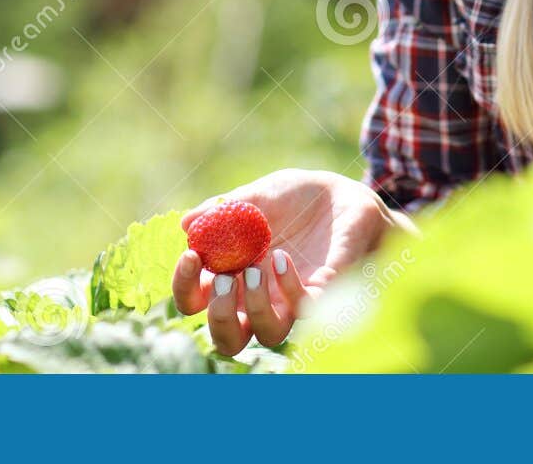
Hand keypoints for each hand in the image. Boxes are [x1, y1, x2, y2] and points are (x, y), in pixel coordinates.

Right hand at [172, 168, 418, 353]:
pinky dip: (287, 288)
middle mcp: (260, 297)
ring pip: (266, 334)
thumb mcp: (260, 194)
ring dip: (252, 307)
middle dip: (217, 316)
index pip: (196, 300)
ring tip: (253, 268)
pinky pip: (303, 310)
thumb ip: (225, 209)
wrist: (347, 195)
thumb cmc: (299, 198)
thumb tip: (186, 224)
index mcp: (234, 274)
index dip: (184, 287)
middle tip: (220, 279)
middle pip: (227, 337)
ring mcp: (292, 300)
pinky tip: (281, 257)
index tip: (191, 256)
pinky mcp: (324, 294)